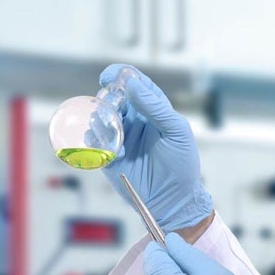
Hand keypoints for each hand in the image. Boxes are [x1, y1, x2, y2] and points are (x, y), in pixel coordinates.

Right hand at [100, 63, 212, 230]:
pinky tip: (115, 152)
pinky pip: (93, 141)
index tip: (109, 76)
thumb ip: (156, 108)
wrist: (172, 199)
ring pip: (99, 117)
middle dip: (108, 100)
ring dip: (102, 121)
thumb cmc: (181, 164)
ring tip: (115, 135)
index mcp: (153, 109)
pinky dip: (98, 141)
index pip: (135, 84)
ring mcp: (120, 137)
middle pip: (112, 98)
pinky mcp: (108, 155)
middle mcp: (134, 120)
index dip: (121, 75)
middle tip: (113, 110)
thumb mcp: (176, 132)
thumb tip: (132, 85)